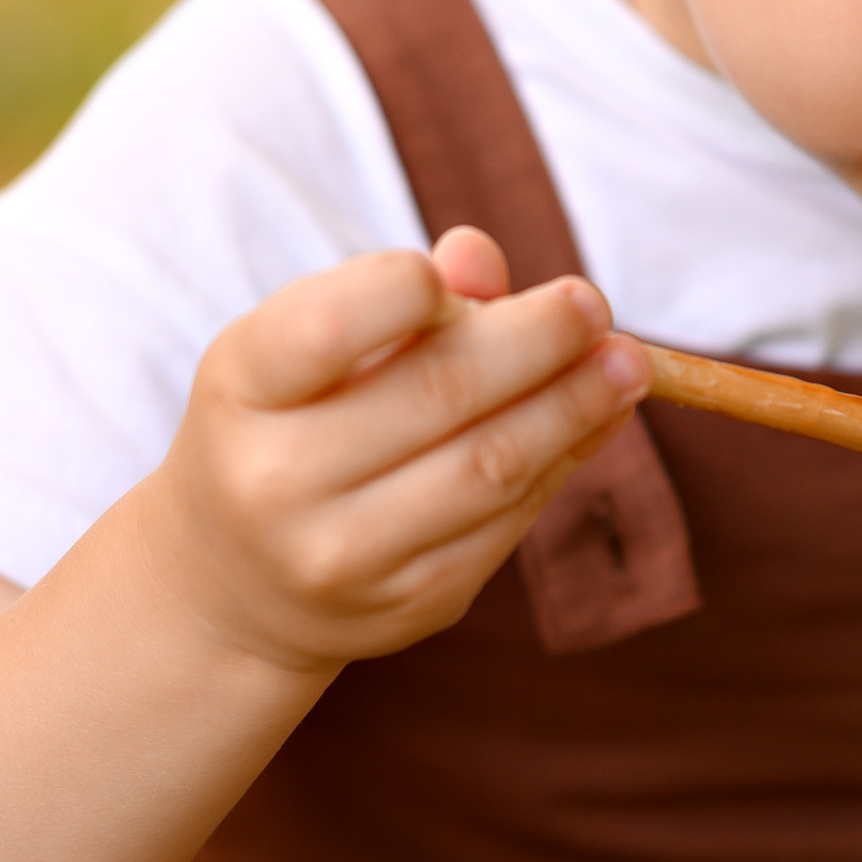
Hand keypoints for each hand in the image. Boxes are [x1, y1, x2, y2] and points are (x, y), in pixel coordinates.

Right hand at [139, 224, 646, 678]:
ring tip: (627, 363)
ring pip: (492, 466)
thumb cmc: (283, 427)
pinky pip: (509, 521)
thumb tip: (482, 257)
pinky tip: (597, 418)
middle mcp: (279, 481)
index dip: (407, 290)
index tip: (469, 273)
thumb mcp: (301, 348)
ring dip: (575, 407)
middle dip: (537, 342)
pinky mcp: (412, 604)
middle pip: (440, 395)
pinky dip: (563, 461)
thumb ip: (388, 297)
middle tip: (592, 304)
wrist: (234, 590)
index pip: (327, 329)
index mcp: (244, 390)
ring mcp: (346, 556)